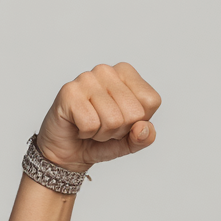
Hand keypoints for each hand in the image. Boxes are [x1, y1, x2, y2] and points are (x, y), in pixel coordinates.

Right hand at [36, 63, 160, 171]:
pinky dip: (87, 133)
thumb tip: (143, 128)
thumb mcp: (131, 142)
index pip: (151, 101)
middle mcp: (107, 71)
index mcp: (127, 74)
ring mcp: (86, 78)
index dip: (140, 120)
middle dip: (121, 129)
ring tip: (92, 126)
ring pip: (113, 119)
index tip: (123, 121)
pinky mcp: (69, 91)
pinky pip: (91, 123)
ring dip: (103, 133)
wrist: (69, 150)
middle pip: (134, 112)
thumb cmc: (101, 139)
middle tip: (105, 125)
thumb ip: (145, 137)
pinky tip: (79, 126)